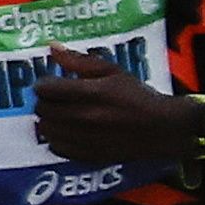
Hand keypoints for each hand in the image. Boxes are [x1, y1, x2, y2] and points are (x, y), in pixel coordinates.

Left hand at [31, 46, 192, 165]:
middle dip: (45, 101)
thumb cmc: (136, 95)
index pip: (46, 89)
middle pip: (43, 109)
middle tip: (56, 99)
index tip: (51, 84)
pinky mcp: (88, 156)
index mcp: (92, 93)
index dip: (44, 84)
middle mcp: (86, 117)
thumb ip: (79, 60)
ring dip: (48, 120)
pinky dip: (56, 139)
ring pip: (45, 129)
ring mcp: (86, 139)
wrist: (161, 128)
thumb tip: (51, 48)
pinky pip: (55, 148)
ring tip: (60, 114)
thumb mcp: (112, 71)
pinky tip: (67, 131)